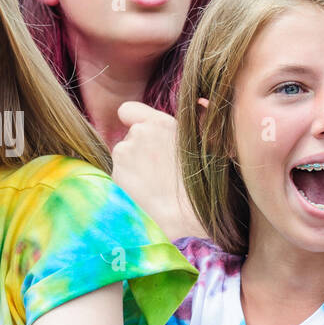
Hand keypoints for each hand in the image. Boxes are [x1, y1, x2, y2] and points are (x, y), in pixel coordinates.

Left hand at [112, 102, 203, 240]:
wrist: (185, 221)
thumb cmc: (203, 185)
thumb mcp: (209, 145)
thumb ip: (197, 122)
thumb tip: (201, 103)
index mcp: (160, 123)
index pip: (128, 110)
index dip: (133, 121)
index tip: (143, 134)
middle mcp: (136, 135)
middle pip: (128, 138)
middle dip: (139, 150)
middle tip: (160, 171)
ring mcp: (122, 157)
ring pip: (123, 159)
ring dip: (134, 169)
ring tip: (156, 187)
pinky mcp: (113, 178)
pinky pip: (119, 178)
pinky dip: (128, 186)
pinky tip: (147, 197)